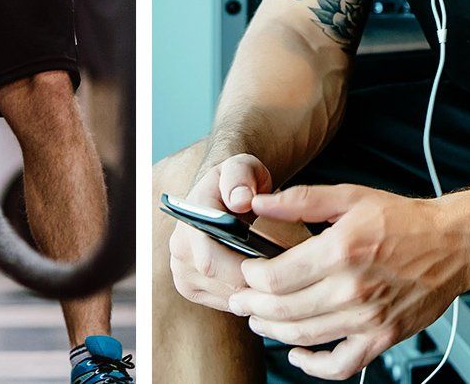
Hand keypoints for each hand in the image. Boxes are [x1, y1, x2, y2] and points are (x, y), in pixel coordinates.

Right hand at [167, 153, 273, 312]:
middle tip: (290, 278)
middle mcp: (180, 250)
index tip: (276, 267)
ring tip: (282, 278)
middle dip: (257, 284)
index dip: (243, 271)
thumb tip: (240, 200)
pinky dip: (248, 297)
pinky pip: (224, 303)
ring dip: (256, 293)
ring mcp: (182, 272)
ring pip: (225, 298)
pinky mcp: (190, 287)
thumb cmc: (238, 180)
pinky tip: (267, 282)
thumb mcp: (242, 167)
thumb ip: (240, 177)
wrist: (225, 192)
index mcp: (189, 222)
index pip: (210, 261)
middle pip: (220, 285)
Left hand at [229, 184, 469, 380]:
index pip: (276, 277)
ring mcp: (367, 318)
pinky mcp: (382, 337)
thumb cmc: (405, 220)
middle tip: (240, 301)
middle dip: (252, 307)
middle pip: (283, 311)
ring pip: (304, 337)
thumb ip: (302, 200)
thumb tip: (260, 201)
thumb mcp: (351, 197)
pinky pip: (340, 365)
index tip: (246, 272)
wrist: (452, 244)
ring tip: (260, 321)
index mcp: (341, 250)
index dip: (251, 279)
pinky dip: (313, 366)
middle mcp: (353, 288)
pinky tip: (300, 354)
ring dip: (273, 332)